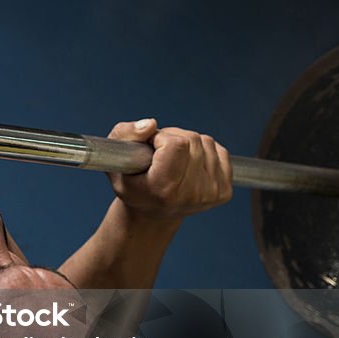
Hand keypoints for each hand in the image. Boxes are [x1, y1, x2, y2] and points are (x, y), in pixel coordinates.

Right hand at [107, 118, 232, 221]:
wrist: (152, 213)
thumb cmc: (132, 184)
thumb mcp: (114, 159)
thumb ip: (124, 135)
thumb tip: (151, 124)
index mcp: (163, 189)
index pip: (177, 144)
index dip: (161, 138)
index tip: (151, 149)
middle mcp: (190, 195)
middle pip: (192, 140)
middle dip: (175, 138)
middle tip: (161, 153)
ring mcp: (210, 194)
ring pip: (207, 142)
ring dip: (189, 144)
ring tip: (174, 160)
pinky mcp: (224, 192)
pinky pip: (220, 151)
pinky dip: (204, 151)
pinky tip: (190, 165)